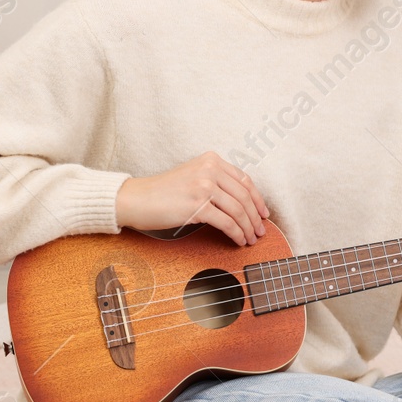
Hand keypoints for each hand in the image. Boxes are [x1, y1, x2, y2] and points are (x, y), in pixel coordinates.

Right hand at [115, 152, 269, 245]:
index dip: (258, 199)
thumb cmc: (163, 191)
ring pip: (238, 211)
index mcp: (211, 160)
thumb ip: (215, 181)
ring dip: (248, 228)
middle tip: (261, 231)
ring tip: (251, 239)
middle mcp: (210, 169)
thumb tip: (242, 202)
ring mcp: (203, 186)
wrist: (137, 199)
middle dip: (256, 217)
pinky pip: (227, 223)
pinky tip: (238, 240)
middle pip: (244, 196)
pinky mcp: (197, 206)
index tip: (263, 213)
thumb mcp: (193, 175)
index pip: (244, 180)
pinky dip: (237, 234)